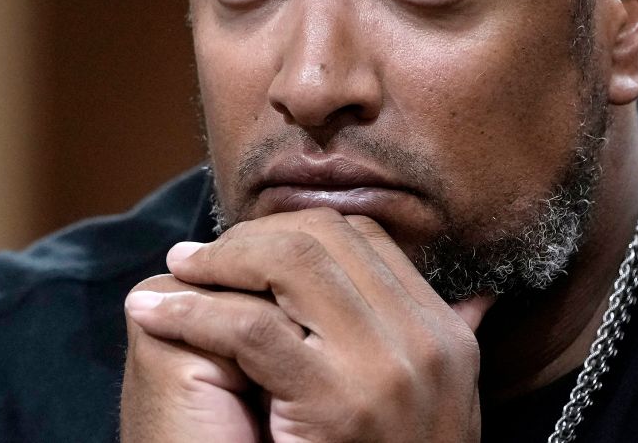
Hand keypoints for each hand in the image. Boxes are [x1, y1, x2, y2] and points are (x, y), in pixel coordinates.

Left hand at [120, 207, 494, 441]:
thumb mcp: (438, 406)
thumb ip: (433, 344)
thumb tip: (480, 296)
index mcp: (445, 337)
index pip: (368, 239)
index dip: (298, 232)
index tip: (251, 249)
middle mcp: (424, 343)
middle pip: (326, 239)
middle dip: (253, 237)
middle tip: (200, 254)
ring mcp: (382, 370)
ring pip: (290, 264)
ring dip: (220, 260)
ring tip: (180, 269)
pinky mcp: (335, 401)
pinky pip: (250, 327)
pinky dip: (192, 311)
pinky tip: (157, 312)